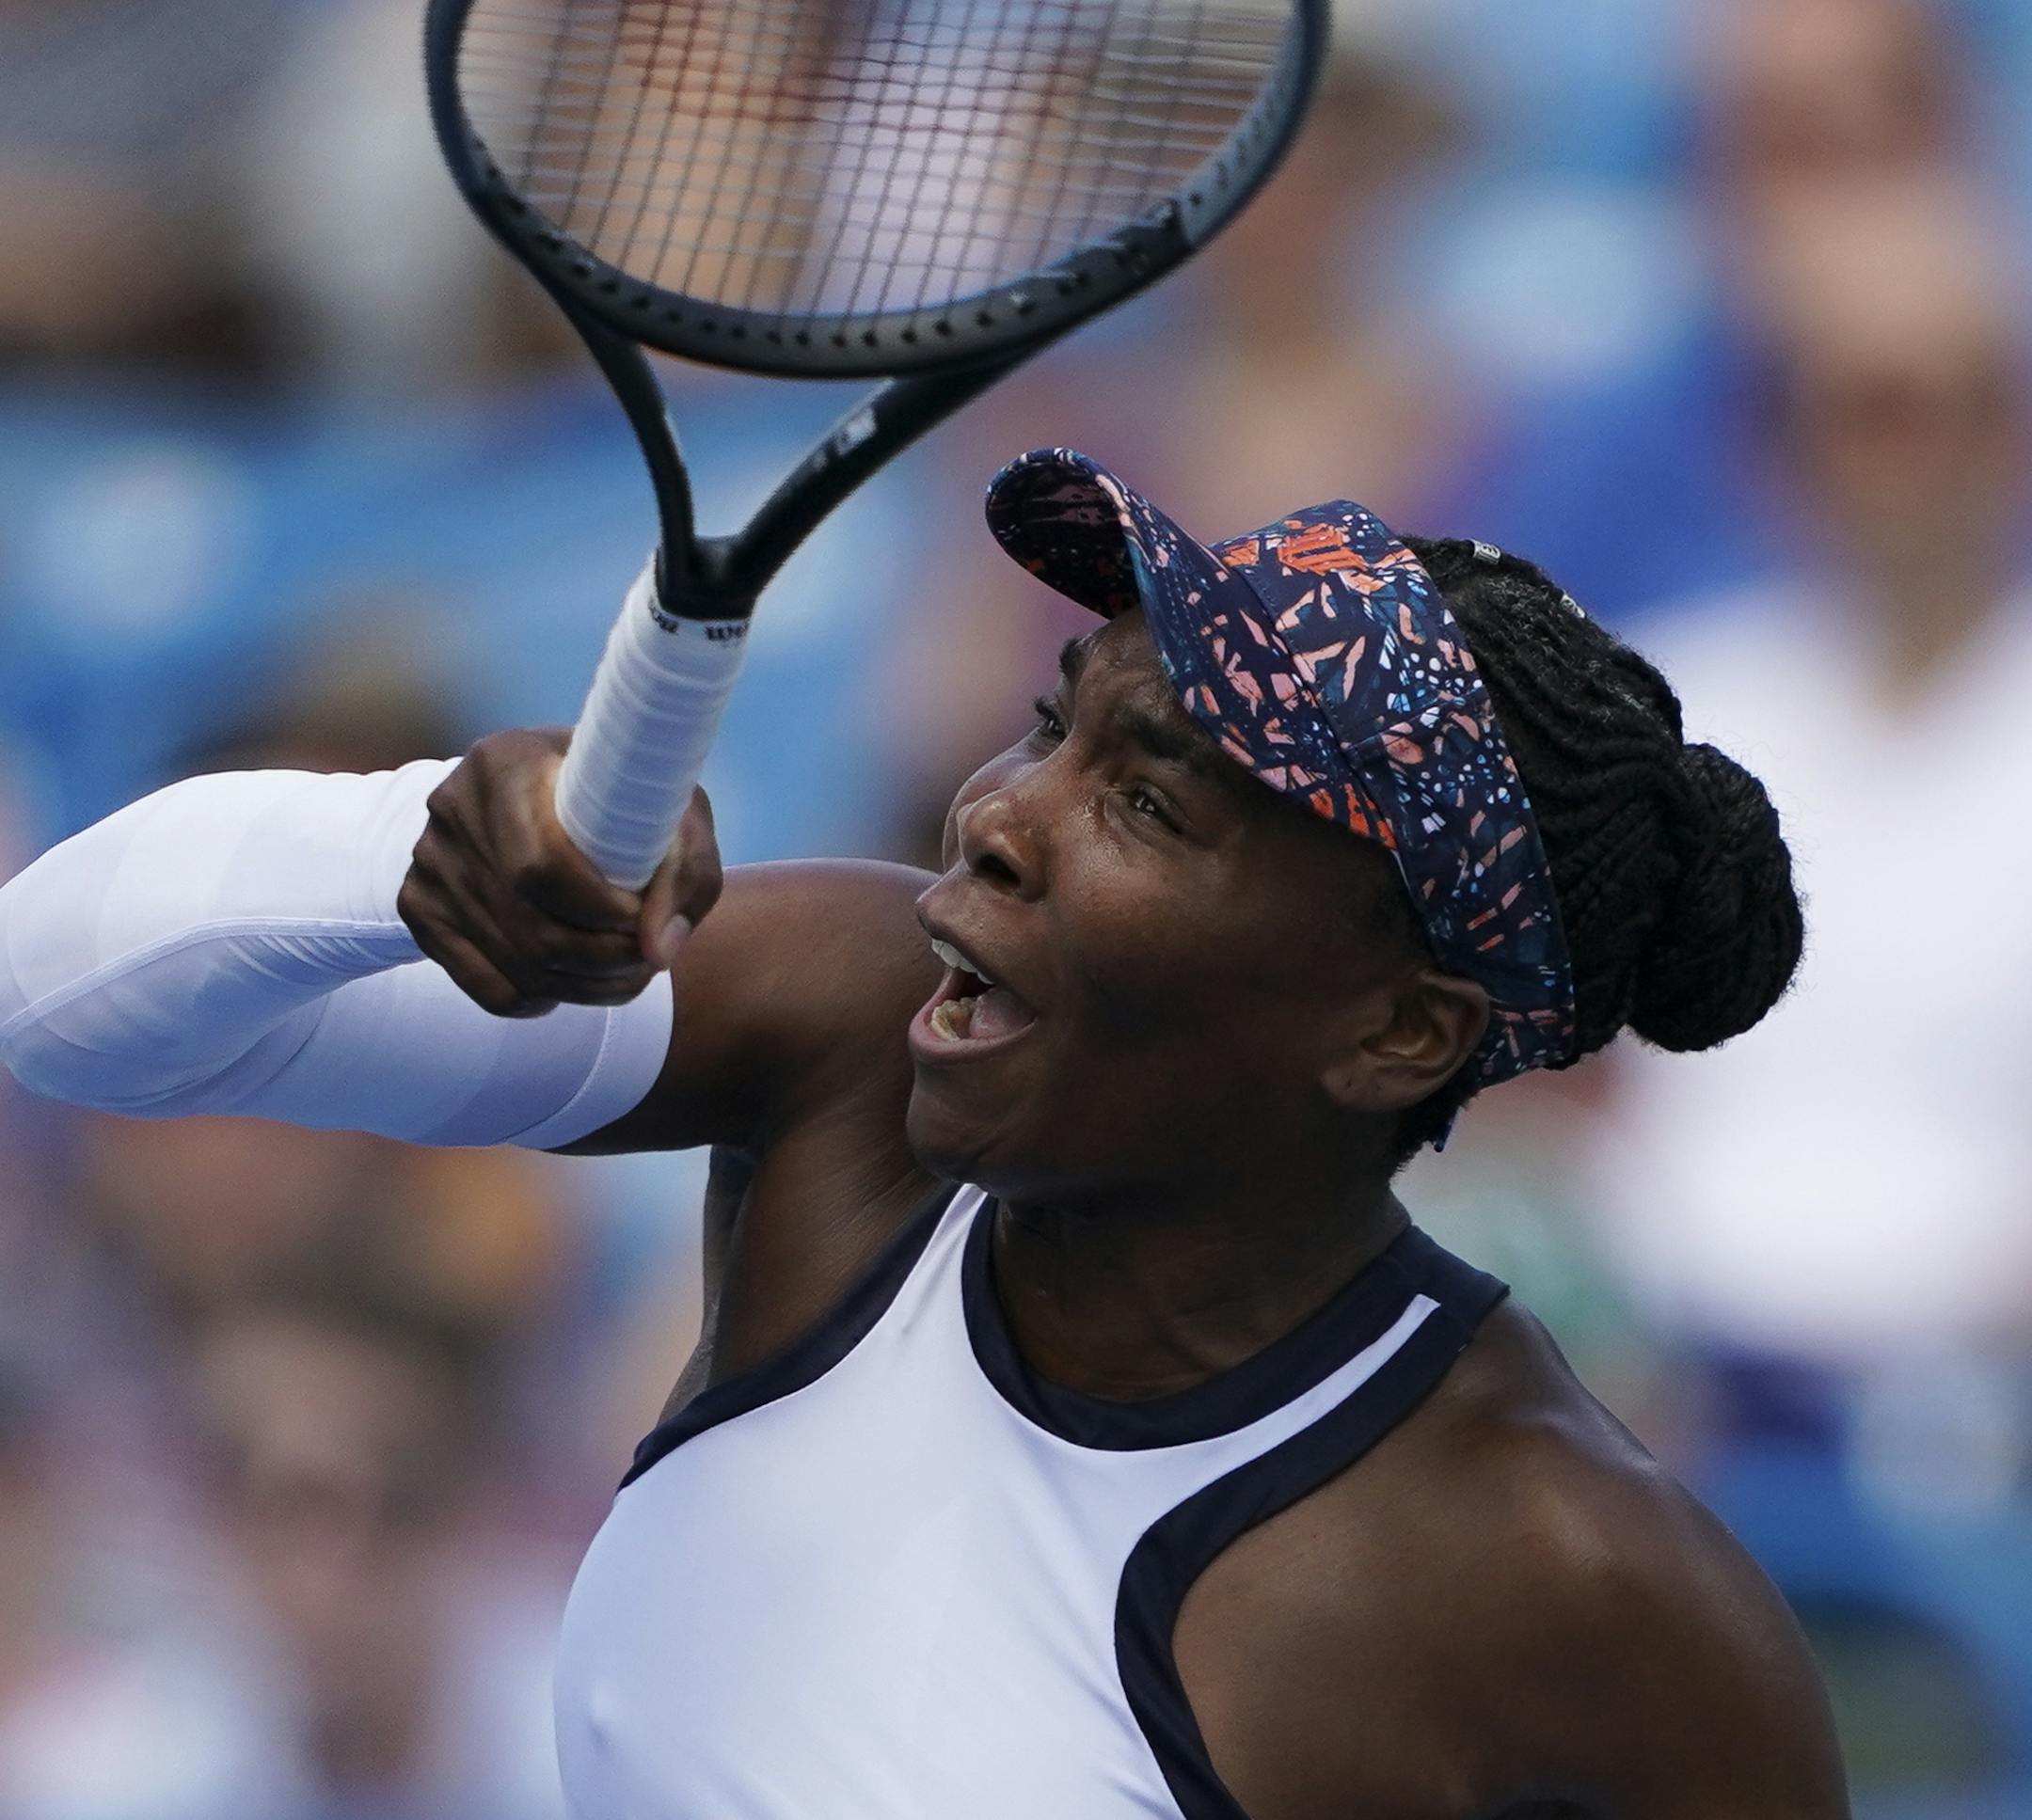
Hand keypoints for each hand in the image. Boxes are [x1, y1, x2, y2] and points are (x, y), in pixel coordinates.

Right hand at [398, 729, 723, 1017]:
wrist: (535, 794)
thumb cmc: (616, 799)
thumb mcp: (667, 810)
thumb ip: (684, 870)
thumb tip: (658, 950)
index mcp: (504, 763)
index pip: (543, 865)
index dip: (601, 910)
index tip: (642, 917)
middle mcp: (452, 808)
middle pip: (531, 926)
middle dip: (603, 959)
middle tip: (646, 959)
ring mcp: (428, 862)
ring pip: (516, 964)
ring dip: (585, 986)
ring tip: (626, 974)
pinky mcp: (419, 909)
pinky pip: (487, 987)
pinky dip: (540, 1000)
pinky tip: (571, 982)